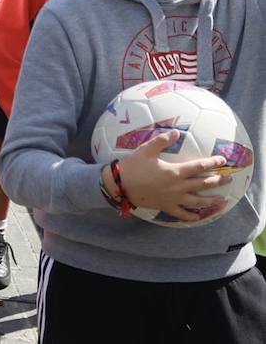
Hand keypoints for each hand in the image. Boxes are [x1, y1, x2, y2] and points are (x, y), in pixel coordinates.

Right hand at [115, 131, 232, 221]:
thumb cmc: (133, 166)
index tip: (223, 161)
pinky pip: (182, 214)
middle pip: (203, 184)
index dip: (212, 163)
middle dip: (218, 181)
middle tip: (229, 179)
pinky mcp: (166, 207)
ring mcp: (173, 199)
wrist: (120, 185)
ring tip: (222, 200)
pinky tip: (199, 216)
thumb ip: (162, 141)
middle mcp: (178, 186)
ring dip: (212, 200)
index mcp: (175, 172)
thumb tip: (176, 132)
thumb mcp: (146, 150)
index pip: (199, 166)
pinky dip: (192, 216)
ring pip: (198, 201)